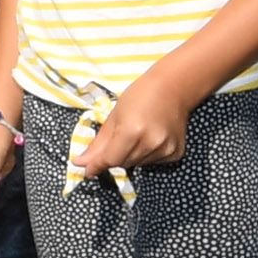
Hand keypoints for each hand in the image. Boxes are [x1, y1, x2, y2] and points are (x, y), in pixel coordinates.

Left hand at [69, 82, 191, 177]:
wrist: (173, 87)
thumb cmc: (141, 95)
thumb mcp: (114, 116)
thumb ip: (98, 143)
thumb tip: (82, 163)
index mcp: (132, 131)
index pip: (110, 160)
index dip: (97, 165)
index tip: (87, 170)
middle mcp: (151, 143)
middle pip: (123, 163)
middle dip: (115, 155)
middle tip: (119, 137)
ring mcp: (166, 149)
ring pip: (137, 164)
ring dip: (131, 155)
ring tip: (138, 133)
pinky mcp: (175, 153)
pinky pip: (152, 162)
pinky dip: (146, 154)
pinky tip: (150, 137)